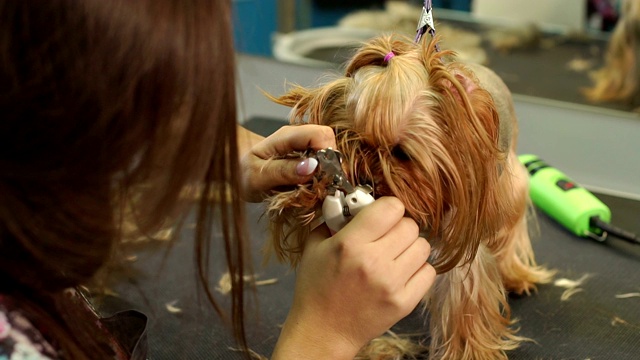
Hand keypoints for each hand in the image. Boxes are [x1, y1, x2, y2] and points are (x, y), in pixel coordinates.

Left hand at [240, 125, 335, 201]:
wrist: (236, 170)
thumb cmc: (240, 171)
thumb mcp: (256, 176)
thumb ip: (283, 171)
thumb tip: (313, 167)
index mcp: (287, 136)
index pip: (322, 134)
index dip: (329, 155)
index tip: (322, 177)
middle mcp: (300, 139)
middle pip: (331, 146)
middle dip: (330, 169)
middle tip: (317, 189)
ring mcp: (305, 149)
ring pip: (330, 160)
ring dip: (325, 179)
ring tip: (309, 193)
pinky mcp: (307, 160)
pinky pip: (323, 169)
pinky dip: (319, 183)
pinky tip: (306, 192)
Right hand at [272, 197, 435, 358]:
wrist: (323, 331)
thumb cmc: (316, 287)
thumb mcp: (315, 247)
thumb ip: (334, 219)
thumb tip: (353, 200)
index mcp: (350, 244)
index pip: (392, 207)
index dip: (388, 207)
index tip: (381, 215)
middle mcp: (374, 262)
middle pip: (410, 226)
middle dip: (398, 227)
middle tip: (386, 236)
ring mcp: (392, 284)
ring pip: (423, 246)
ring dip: (410, 247)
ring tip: (395, 255)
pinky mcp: (405, 303)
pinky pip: (429, 272)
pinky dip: (418, 269)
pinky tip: (402, 272)